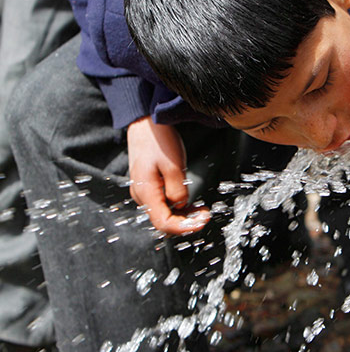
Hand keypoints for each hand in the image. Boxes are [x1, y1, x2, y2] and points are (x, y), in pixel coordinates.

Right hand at [127, 116, 208, 234]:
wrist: (146, 123)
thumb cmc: (158, 141)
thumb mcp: (173, 165)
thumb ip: (178, 190)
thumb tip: (181, 205)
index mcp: (146, 192)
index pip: (163, 223)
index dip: (183, 227)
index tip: (201, 222)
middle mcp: (142, 195)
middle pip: (163, 220)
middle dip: (186, 222)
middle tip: (206, 215)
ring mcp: (145, 191)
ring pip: (165, 213)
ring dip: (184, 215)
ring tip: (202, 210)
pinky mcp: (150, 186)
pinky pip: (164, 203)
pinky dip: (179, 206)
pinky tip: (192, 205)